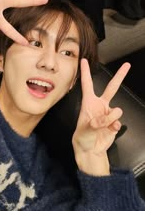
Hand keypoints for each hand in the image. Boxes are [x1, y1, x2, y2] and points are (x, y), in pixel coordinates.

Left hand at [72, 59, 130, 174]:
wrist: (90, 150)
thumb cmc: (82, 137)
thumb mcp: (85, 129)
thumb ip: (97, 122)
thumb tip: (109, 117)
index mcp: (89, 103)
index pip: (87, 85)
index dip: (85, 72)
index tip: (83, 61)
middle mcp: (100, 106)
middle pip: (112, 88)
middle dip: (120, 76)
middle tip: (127, 65)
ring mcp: (108, 114)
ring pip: (117, 111)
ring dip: (112, 118)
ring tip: (104, 126)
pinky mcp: (115, 123)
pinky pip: (119, 122)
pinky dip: (115, 127)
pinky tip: (109, 131)